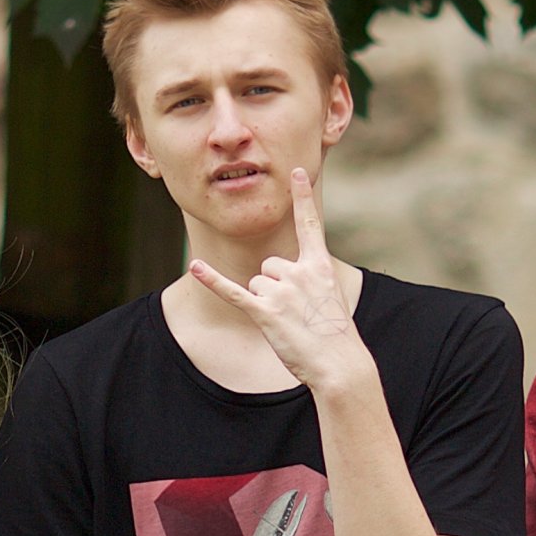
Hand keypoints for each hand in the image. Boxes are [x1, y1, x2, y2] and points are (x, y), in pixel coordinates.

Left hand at [183, 169, 374, 397]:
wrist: (339, 363)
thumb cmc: (335, 334)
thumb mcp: (330, 297)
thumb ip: (309, 278)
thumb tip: (278, 275)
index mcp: (318, 266)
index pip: (308, 224)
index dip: (302, 197)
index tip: (295, 171)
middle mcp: (299, 273)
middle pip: (269, 266)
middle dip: (276, 289)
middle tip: (297, 313)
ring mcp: (281, 292)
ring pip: (257, 284)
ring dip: (266, 304)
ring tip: (288, 322)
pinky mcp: (265, 313)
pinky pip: (233, 292)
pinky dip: (213, 280)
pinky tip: (196, 267)